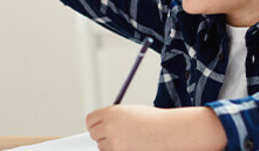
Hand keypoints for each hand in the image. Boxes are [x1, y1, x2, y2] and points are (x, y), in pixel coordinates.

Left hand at [85, 105, 226, 150]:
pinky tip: (129, 146)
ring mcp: (114, 142)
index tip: (99, 125)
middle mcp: (109, 127)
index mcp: (111, 112)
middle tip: (114, 134)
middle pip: (93, 133)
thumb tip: (100, 124)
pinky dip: (116, 150)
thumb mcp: (129, 111)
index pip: (90, 119)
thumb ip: (113, 116)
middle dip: (102, 134)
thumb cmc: (153, 121)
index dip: (95, 123)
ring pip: (102, 146)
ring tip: (127, 139)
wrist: (169, 131)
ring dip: (110, 144)